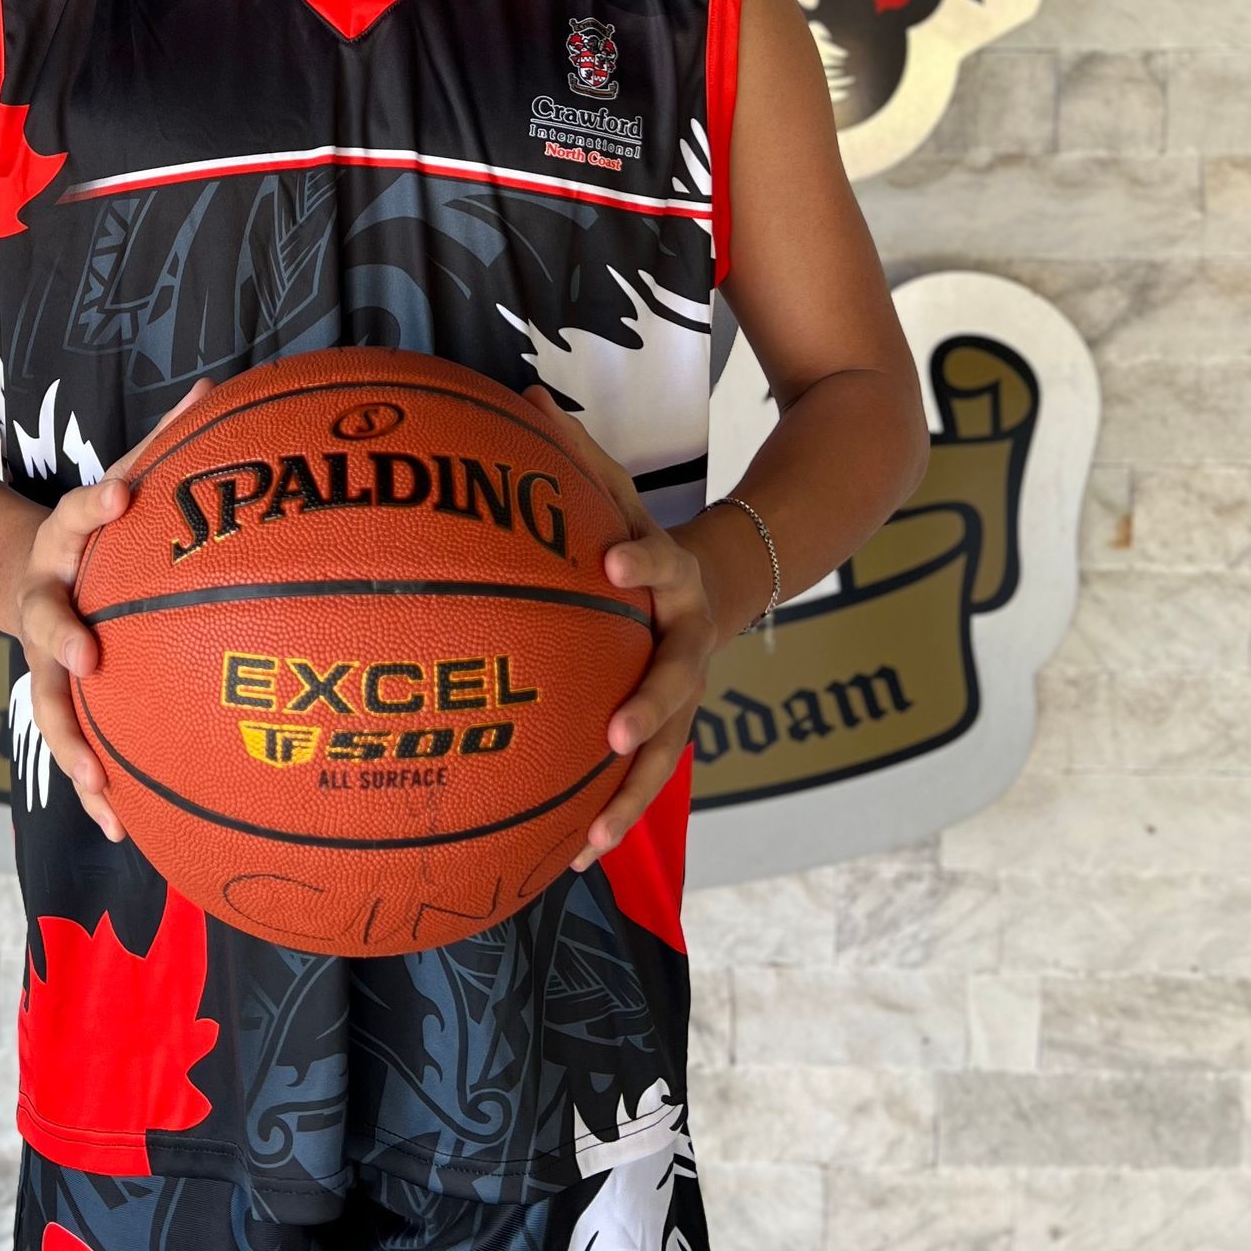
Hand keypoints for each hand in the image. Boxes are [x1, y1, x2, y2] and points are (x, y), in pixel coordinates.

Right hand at [9, 377, 212, 841]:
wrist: (6, 566)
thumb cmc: (93, 526)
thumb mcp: (120, 477)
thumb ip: (166, 441)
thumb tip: (220, 387)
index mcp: (64, 538)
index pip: (75, 511)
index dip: (95, 503)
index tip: (120, 497)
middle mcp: (45, 598)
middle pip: (43, 617)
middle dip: (61, 637)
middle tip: (87, 656)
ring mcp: (41, 657)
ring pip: (48, 703)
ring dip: (73, 743)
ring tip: (101, 786)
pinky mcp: (55, 700)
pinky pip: (74, 747)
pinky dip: (93, 788)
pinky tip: (123, 831)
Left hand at [522, 383, 717, 874]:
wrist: (728, 584)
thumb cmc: (645, 539)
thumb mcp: (621, 495)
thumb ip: (577, 455)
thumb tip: (522, 394)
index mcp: (673, 576)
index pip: (661, 563)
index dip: (641, 564)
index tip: (611, 564)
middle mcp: (687, 641)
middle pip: (677, 679)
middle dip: (649, 708)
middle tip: (616, 734)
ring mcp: (685, 696)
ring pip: (665, 753)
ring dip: (630, 795)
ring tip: (590, 837)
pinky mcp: (669, 733)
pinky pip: (642, 781)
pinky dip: (612, 816)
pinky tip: (571, 856)